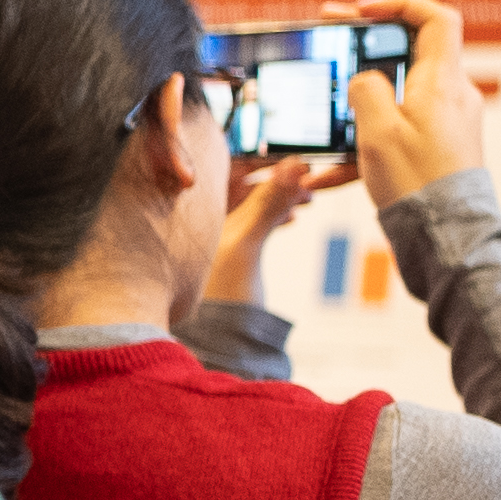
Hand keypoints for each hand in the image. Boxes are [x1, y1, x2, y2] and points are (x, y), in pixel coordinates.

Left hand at [204, 157, 350, 308]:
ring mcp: (215, 235)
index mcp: (191, 210)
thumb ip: (268, 204)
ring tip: (309, 197)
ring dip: (280, 196)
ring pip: (251, 203)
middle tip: (308, 175)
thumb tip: (295, 165)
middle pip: (239, 182)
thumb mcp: (246, 244)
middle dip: (275, 176)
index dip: (258, 158)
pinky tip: (295, 216)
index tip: (292, 156)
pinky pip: (255, 222)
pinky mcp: (230, 253)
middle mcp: (199, 219)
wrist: (217, 343)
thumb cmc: (219, 297)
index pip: (223, 167)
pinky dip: (276, 216)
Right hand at [337, 0, 485, 211]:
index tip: (359, 11)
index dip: (397, 4)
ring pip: (396, 94)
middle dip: (364, 44)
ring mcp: (444, 121)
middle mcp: (450, 96)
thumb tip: (363, 78)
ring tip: (319, 110)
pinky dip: (362, 142)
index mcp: (442, 82)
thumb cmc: (416, 183)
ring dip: (356, 99)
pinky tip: (326, 172)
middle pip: (410, 50)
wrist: (445, 236)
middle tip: (327, 34)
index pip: (435, 19)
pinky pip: (394, 131)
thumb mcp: (377, 130)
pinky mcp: (435, 147)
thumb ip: (365, 89)